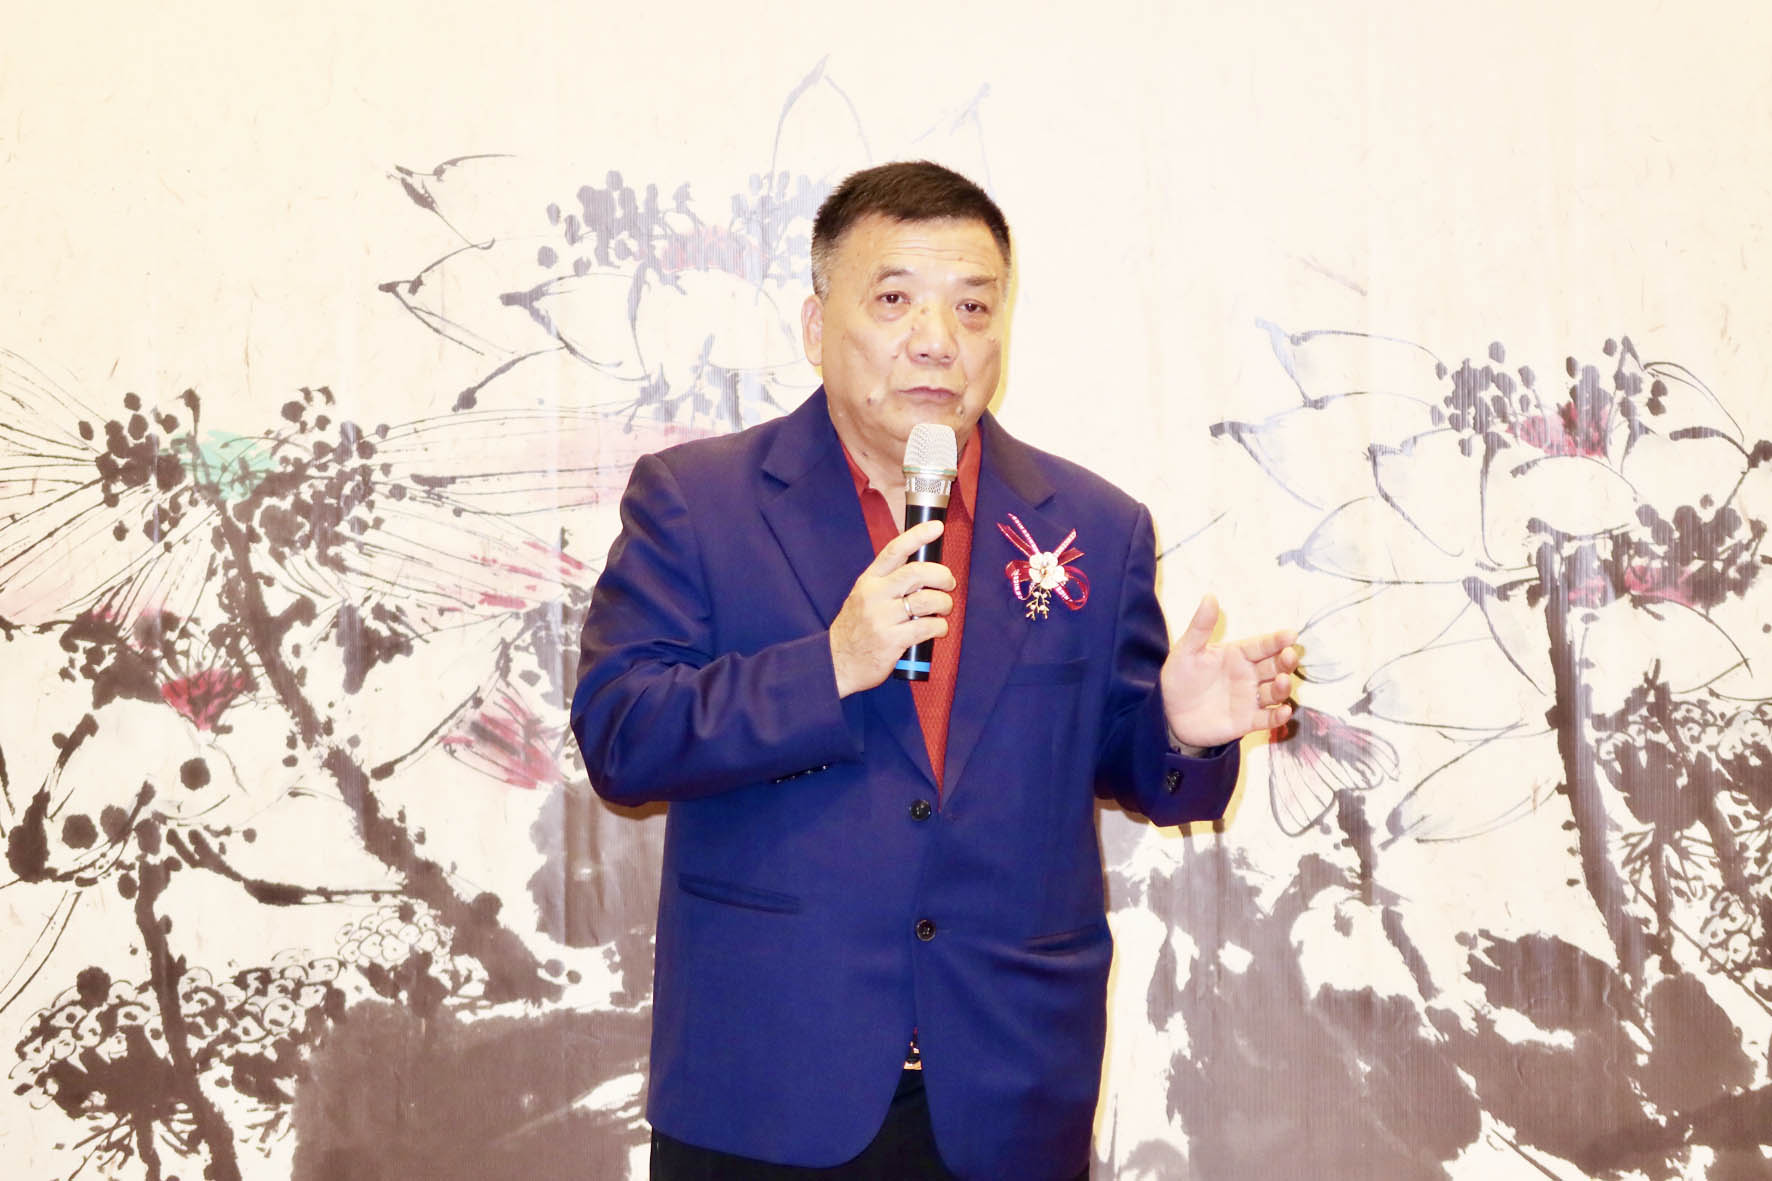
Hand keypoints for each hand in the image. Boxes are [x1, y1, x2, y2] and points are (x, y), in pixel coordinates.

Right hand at [829, 520, 954, 696]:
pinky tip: (938, 629)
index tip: (937, 527)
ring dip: (944, 604)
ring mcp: (882, 618)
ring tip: (944, 609)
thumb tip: (924, 572)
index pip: (894, 550)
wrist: (836, 663)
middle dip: (942, 575)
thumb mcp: (863, 597)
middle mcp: (874, 595)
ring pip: (926, 600)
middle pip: (917, 573)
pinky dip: (940, 627)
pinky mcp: (891, 641)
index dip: (918, 536)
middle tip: (949, 583)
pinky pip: (926, 627)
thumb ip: (888, 583)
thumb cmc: (856, 629)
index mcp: (869, 581)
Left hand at [1160, 593, 1298, 749]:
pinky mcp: (1247, 721)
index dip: (1277, 640)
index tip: (1291, 634)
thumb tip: (1210, 596)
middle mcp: (1248, 675)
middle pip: (1275, 666)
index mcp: (1237, 655)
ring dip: (1283, 687)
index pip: (1262, 645)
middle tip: (1289, 655)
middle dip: (1286, 661)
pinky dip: (1278, 716)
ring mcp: (1250, 698)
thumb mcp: (1187, 651)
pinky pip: (1267, 719)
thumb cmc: (1179, 678)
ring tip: (1283, 681)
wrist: (1169, 714)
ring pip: (1275, 691)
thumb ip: (1200, 627)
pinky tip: (1283, 711)